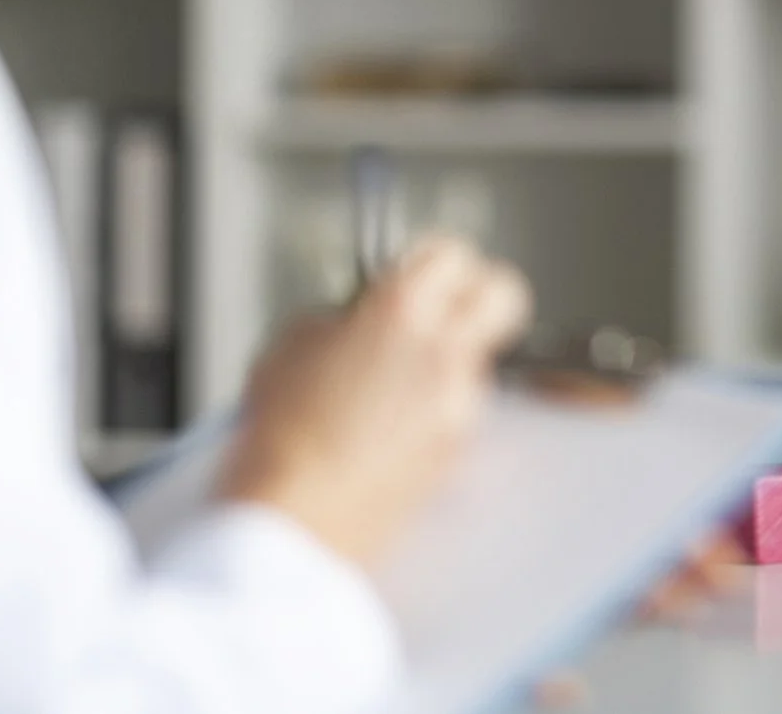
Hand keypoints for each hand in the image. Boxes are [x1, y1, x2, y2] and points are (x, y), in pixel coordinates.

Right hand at [220, 234, 532, 565]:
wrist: (294, 527)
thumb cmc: (278, 442)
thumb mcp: (289, 349)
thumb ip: (336, 321)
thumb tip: (353, 323)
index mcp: (401, 313)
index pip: (451, 254)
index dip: (434, 261)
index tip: (421, 272)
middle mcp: (444, 352)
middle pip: (503, 293)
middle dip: (481, 294)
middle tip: (449, 308)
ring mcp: (460, 405)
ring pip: (478, 361)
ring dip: (446, 365)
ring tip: (390, 393)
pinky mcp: (460, 454)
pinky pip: (458, 414)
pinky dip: (433, 415)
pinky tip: (389, 435)